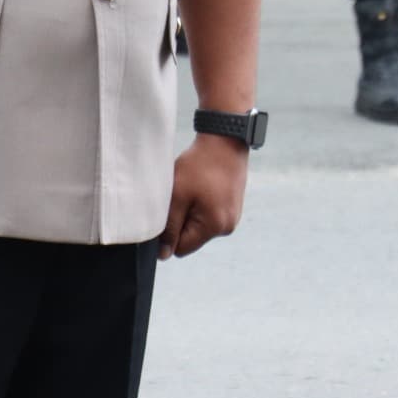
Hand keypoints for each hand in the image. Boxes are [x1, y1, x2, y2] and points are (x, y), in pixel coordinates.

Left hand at [160, 133, 249, 259]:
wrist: (225, 141)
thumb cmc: (199, 167)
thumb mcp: (178, 196)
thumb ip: (170, 227)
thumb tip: (165, 255)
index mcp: (214, 227)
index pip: (182, 248)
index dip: (168, 234)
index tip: (165, 211)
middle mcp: (227, 227)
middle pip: (191, 237)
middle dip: (180, 220)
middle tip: (179, 195)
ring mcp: (232, 217)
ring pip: (199, 225)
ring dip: (189, 211)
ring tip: (191, 188)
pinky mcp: (232, 207)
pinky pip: (208, 214)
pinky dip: (200, 204)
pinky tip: (200, 186)